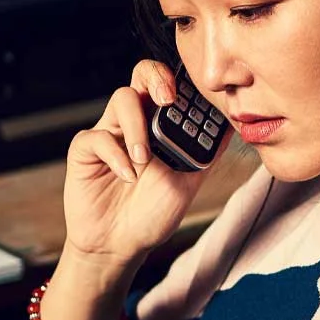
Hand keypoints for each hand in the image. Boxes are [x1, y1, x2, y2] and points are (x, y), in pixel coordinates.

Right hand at [61, 59, 215, 266]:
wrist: (121, 245)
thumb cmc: (152, 212)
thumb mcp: (189, 182)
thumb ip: (207, 153)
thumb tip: (234, 125)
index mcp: (160, 124)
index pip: (169, 84)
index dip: (180, 80)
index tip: (194, 95)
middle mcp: (134, 121)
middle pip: (141, 75)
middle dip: (156, 77)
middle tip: (168, 98)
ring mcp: (109, 132)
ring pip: (122, 99)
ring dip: (137, 126)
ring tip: (145, 159)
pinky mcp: (85, 149)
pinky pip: (98, 137)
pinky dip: (116, 156)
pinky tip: (128, 176)